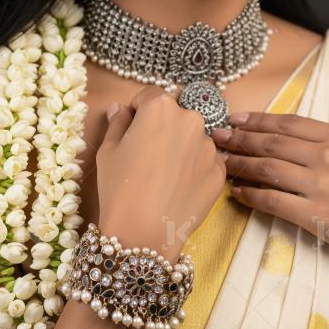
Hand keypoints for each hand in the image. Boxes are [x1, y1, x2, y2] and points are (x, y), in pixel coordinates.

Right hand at [96, 86, 227, 261]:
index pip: (150, 96)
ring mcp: (209, 146)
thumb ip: (117, 122)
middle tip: (146, 156)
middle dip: (162, 129)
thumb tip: (119, 109)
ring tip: (163, 177)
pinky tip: (177, 188)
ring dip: (180, 149)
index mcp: (160, 108)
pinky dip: (193, 170)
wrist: (144, 232)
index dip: (138, 110)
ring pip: (192, 139)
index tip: (131, 129)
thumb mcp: (108, 150)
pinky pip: (205, 162)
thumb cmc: (120, 188)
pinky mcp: (220, 171)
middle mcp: (190, 120)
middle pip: (174, 116)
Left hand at [211, 112, 328, 282]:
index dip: (256, 120)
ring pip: (267, 168)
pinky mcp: (318, 214)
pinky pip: (273, 201)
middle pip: (271, 143)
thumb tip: (288, 141)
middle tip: (216, 137)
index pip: (287, 123)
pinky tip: (238, 193)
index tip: (235, 118)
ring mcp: (322, 184)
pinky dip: (250, 196)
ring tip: (222, 163)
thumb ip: (328, 145)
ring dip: (239, 165)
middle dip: (239, 139)